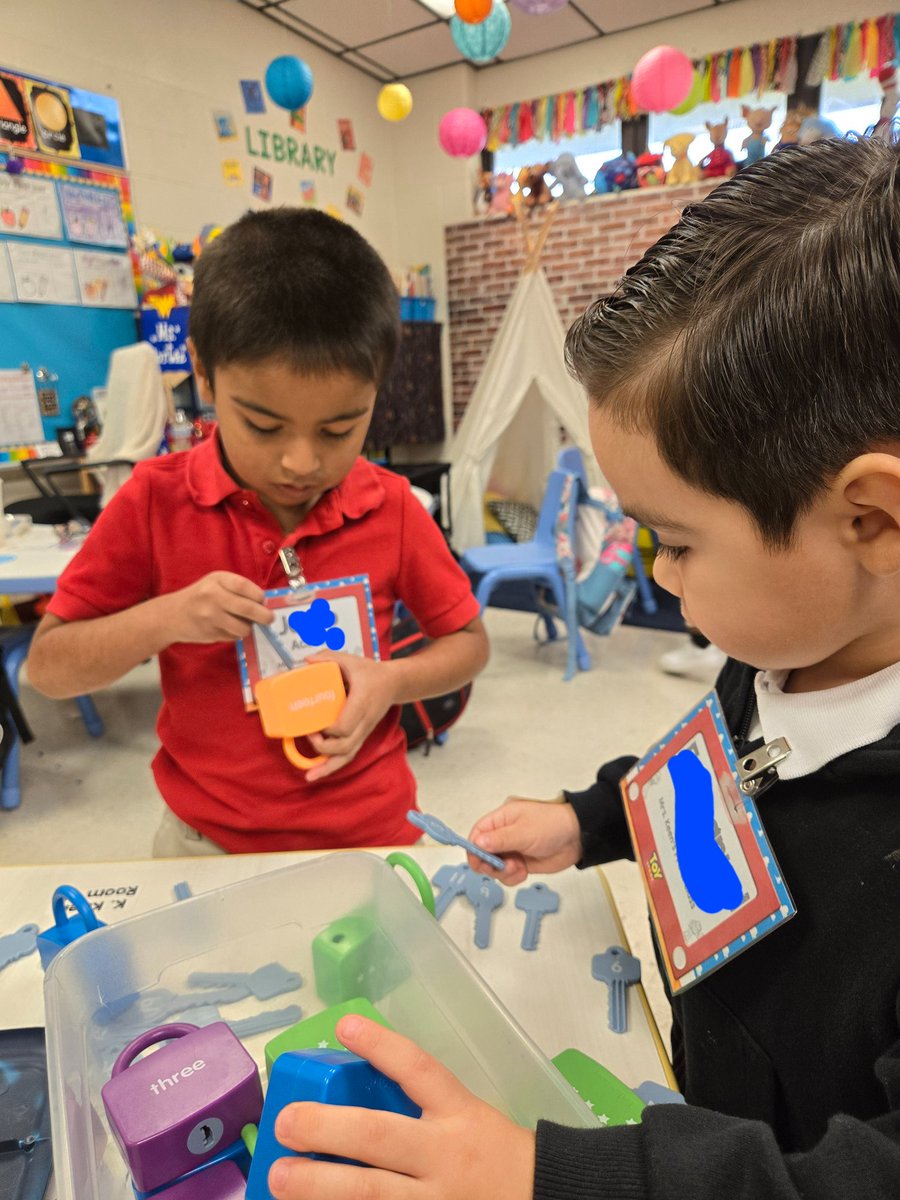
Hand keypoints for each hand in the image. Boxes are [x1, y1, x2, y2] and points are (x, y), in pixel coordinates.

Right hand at [165, 571, 271, 644]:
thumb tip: (264, 603)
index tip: (264, 601)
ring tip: (244, 623)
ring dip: (248, 627)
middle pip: (247, 608)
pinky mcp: (210, 633)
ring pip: (243, 627)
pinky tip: (227, 627)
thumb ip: (237, 589)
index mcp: (216, 580)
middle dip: (264, 615)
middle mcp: (213, 597)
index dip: (258, 595)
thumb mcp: (215, 584)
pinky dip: (235, 634)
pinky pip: (233, 636)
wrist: (171, 615)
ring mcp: (211, 617)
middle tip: (269, 618)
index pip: (244, 586)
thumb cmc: (200, 596)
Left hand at [268, 1016, 534, 1199]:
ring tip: (279, 1177)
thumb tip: (355, 1091)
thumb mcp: (470, 1118)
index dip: (381, 1045)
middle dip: (327, 1129)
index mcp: (460, 1115)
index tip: (345, 1024)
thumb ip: (424, 1107)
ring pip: (371, 1194)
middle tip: (286, 1122)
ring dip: (319, 1186)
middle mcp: (445, 1157)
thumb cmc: (498, 1157)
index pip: (419, 1070)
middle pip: (379, 1138)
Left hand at [304, 652, 398, 780]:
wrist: (394, 683)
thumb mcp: (351, 660)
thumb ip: (329, 658)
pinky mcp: (361, 735)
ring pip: (348, 755)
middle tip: (309, 736)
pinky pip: (348, 755)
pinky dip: (333, 766)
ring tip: (309, 775)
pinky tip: (318, 773)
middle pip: (345, 745)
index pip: (345, 725)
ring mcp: (364, 730)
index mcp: (361, 702)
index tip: (313, 724)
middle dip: (323, 747)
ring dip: (328, 767)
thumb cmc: (372, 673)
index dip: (328, 730)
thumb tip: (306, 661)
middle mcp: (364, 721)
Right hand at [467, 798, 581, 885]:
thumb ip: (499, 840)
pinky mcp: (521, 863)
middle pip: (483, 853)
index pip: (478, 833)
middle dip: (489, 863)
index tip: (477, 861)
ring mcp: (513, 849)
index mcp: (502, 819)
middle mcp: (504, 834)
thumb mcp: (524, 832)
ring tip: (517, 867)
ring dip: (503, 872)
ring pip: (495, 867)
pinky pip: (508, 875)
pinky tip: (523, 871)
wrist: (578, 838)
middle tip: (500, 867)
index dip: (474, 848)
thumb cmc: (553, 825)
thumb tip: (477, 843)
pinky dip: (512, 877)